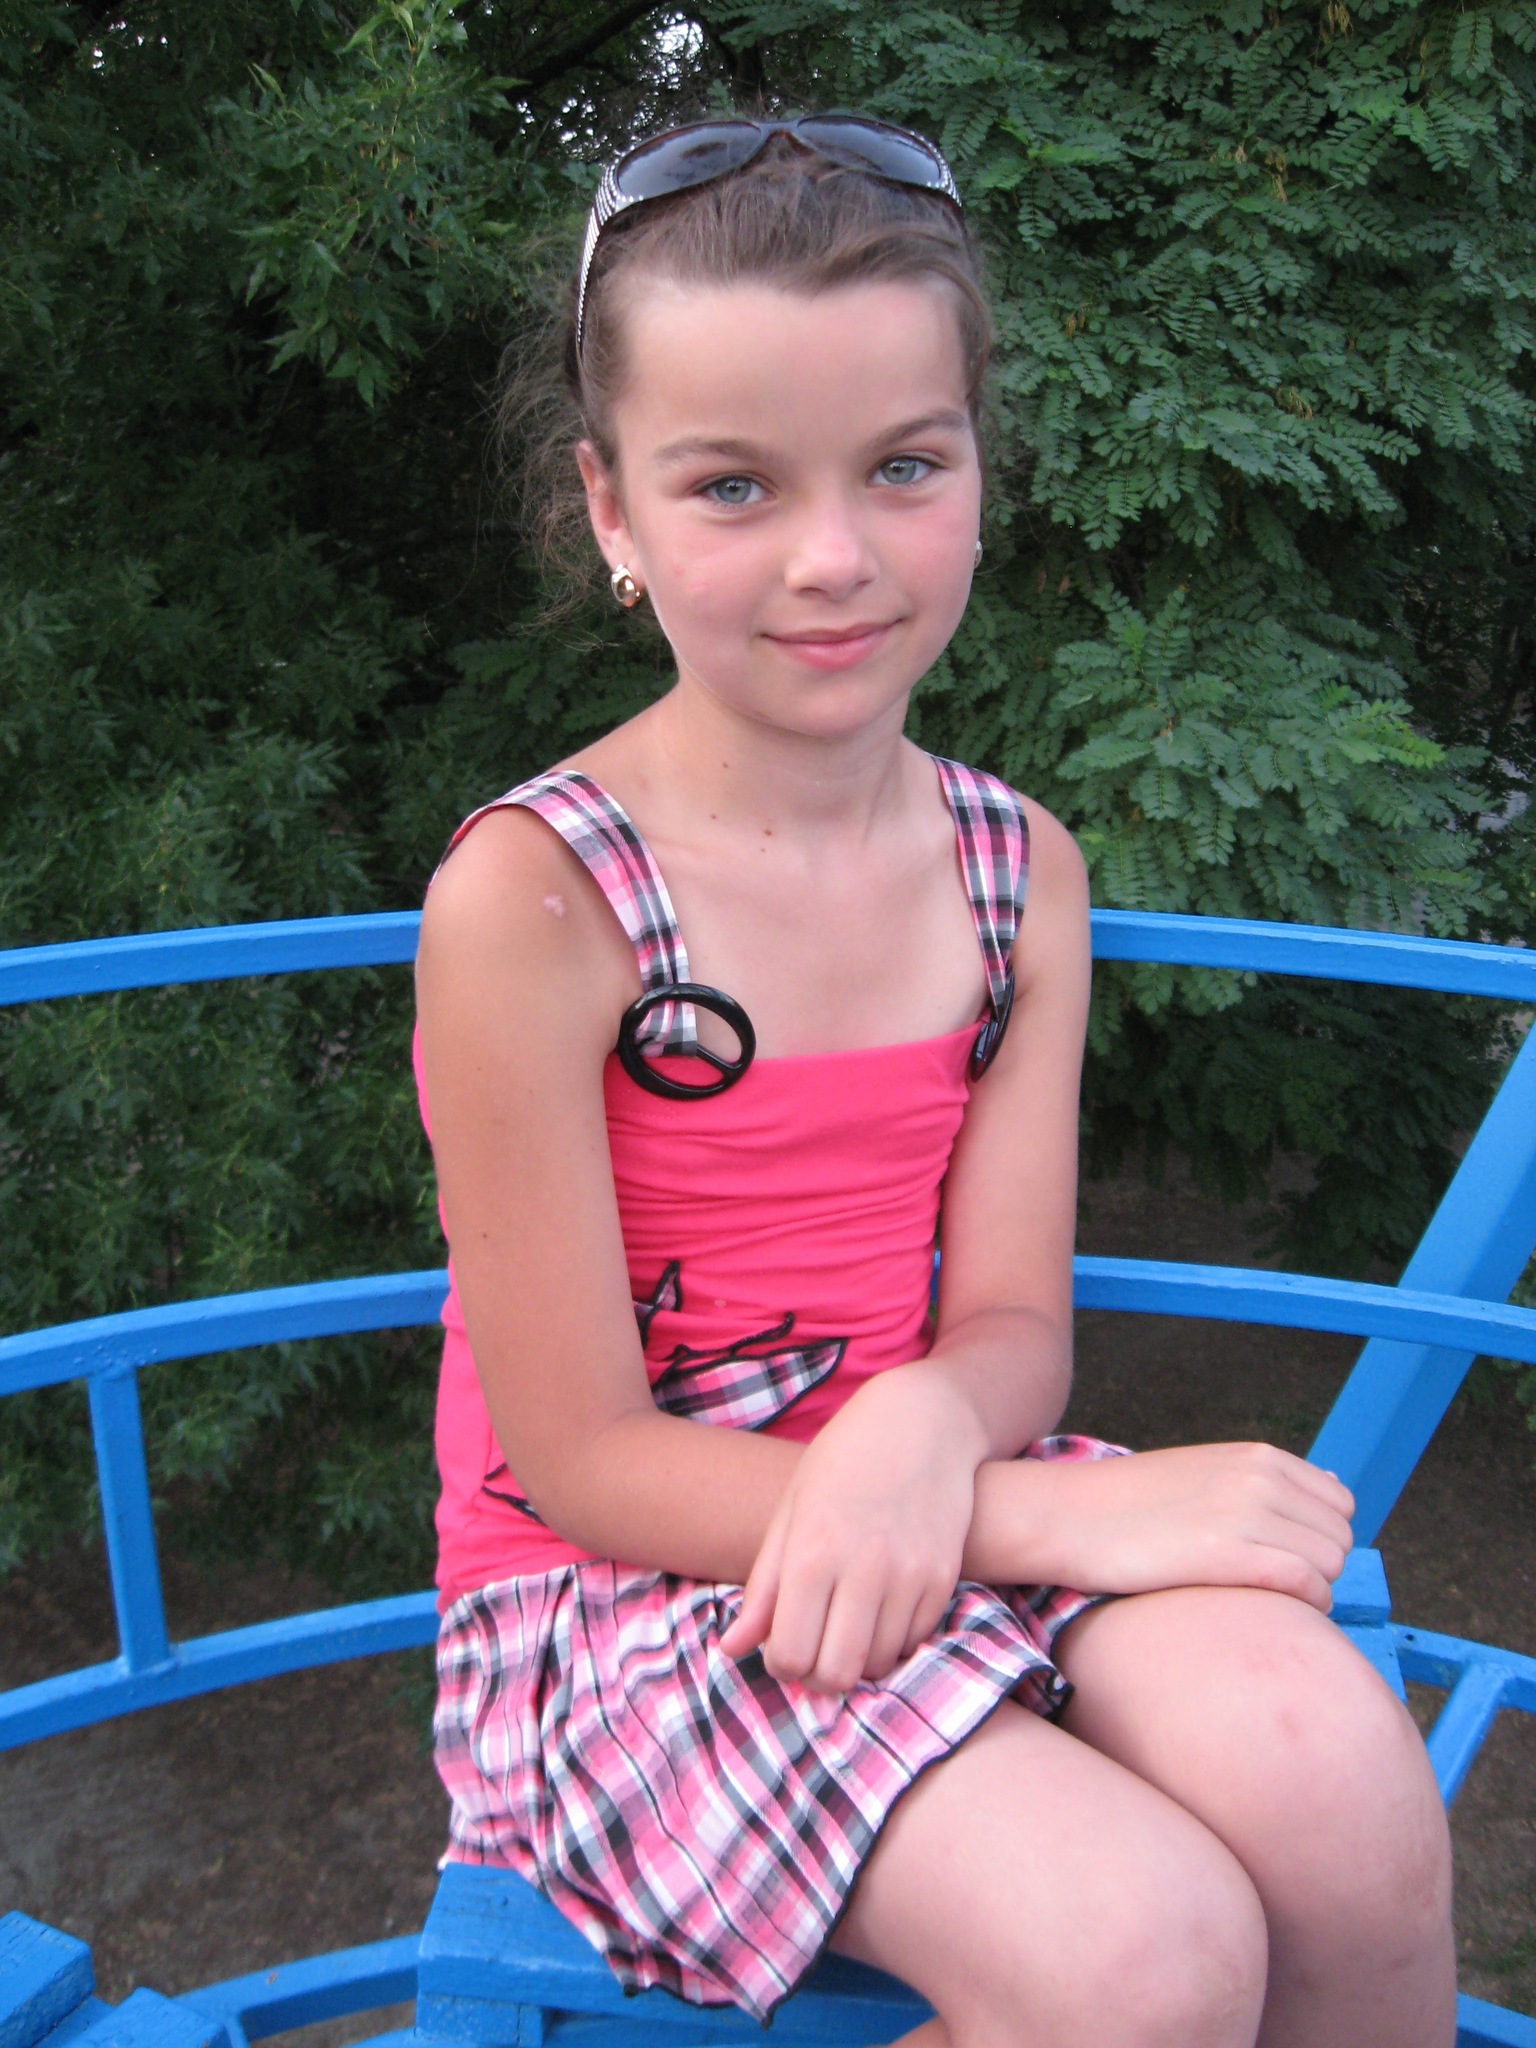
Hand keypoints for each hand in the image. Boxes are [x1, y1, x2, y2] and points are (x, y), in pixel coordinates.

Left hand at [719, 1368, 981, 1693]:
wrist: (923, 1420)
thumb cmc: (844, 1461)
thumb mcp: (792, 1512)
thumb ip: (763, 1588)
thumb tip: (731, 1649)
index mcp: (812, 1552)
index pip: (791, 1655)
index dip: (782, 1664)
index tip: (785, 1646)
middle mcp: (863, 1569)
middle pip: (836, 1674)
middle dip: (819, 1674)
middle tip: (816, 1649)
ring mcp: (910, 1575)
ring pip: (878, 1664)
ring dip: (858, 1657)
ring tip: (848, 1624)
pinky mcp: (944, 1577)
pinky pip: (914, 1640)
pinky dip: (894, 1638)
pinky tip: (881, 1607)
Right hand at [1015, 1442, 1354, 1612]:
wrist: (1069, 1516)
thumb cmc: (1134, 1504)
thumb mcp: (1208, 1470)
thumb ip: (1270, 1479)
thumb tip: (1338, 1487)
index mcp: (1258, 1455)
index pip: (1340, 1504)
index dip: (1319, 1537)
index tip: (1284, 1556)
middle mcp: (1259, 1477)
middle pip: (1340, 1538)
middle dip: (1319, 1566)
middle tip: (1271, 1582)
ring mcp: (1245, 1512)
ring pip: (1331, 1564)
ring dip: (1311, 1588)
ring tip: (1262, 1595)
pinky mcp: (1226, 1552)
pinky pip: (1307, 1584)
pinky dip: (1303, 1603)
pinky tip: (1266, 1606)